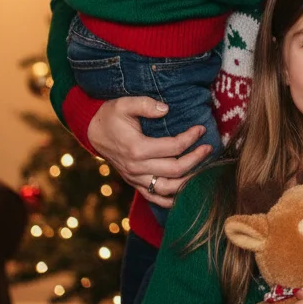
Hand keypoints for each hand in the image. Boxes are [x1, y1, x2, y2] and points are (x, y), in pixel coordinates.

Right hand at [86, 97, 213, 207]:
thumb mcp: (125, 103)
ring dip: (188, 181)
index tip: (201, 129)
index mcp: (137, 148)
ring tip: (204, 169)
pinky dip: (171, 199)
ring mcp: (135, 178)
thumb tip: (166, 108)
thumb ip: (145, 104)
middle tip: (209, 147)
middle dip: (196, 159)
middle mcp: (137, 167)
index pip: (173, 147)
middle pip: (175, 170)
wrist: (93, 131)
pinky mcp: (134, 183)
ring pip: (168, 189)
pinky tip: (186, 192)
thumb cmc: (111, 116)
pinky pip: (154, 198)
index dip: (191, 138)